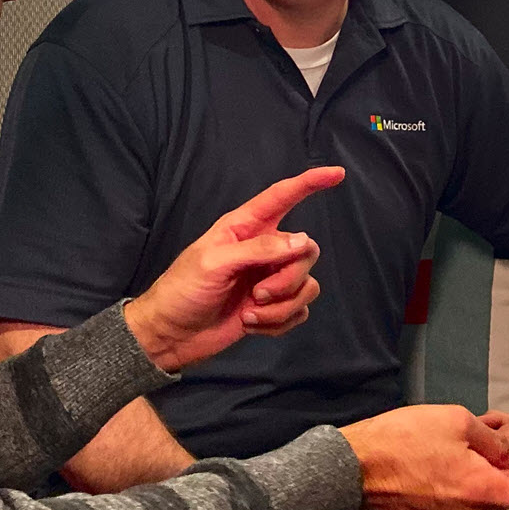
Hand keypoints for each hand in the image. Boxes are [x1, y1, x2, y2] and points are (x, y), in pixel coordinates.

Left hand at [126, 166, 344, 371]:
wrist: (171, 335)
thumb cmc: (183, 291)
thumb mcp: (215, 263)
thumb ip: (260, 249)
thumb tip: (302, 241)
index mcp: (245, 228)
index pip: (283, 197)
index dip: (310, 183)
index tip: (337, 174)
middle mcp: (263, 250)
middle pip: (306, 251)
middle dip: (288, 278)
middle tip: (258, 293)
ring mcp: (270, 280)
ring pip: (306, 285)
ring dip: (282, 306)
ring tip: (251, 314)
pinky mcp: (272, 308)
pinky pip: (300, 311)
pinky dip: (280, 322)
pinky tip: (253, 325)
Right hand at [341, 405, 508, 509]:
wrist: (347, 471)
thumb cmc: (395, 443)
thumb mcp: (457, 420)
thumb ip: (496, 442)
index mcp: (483, 491)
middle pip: (505, 496)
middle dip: (499, 473)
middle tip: (468, 447)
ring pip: (479, 503)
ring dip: (470, 481)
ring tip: (435, 458)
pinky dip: (450, 493)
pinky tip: (426, 474)